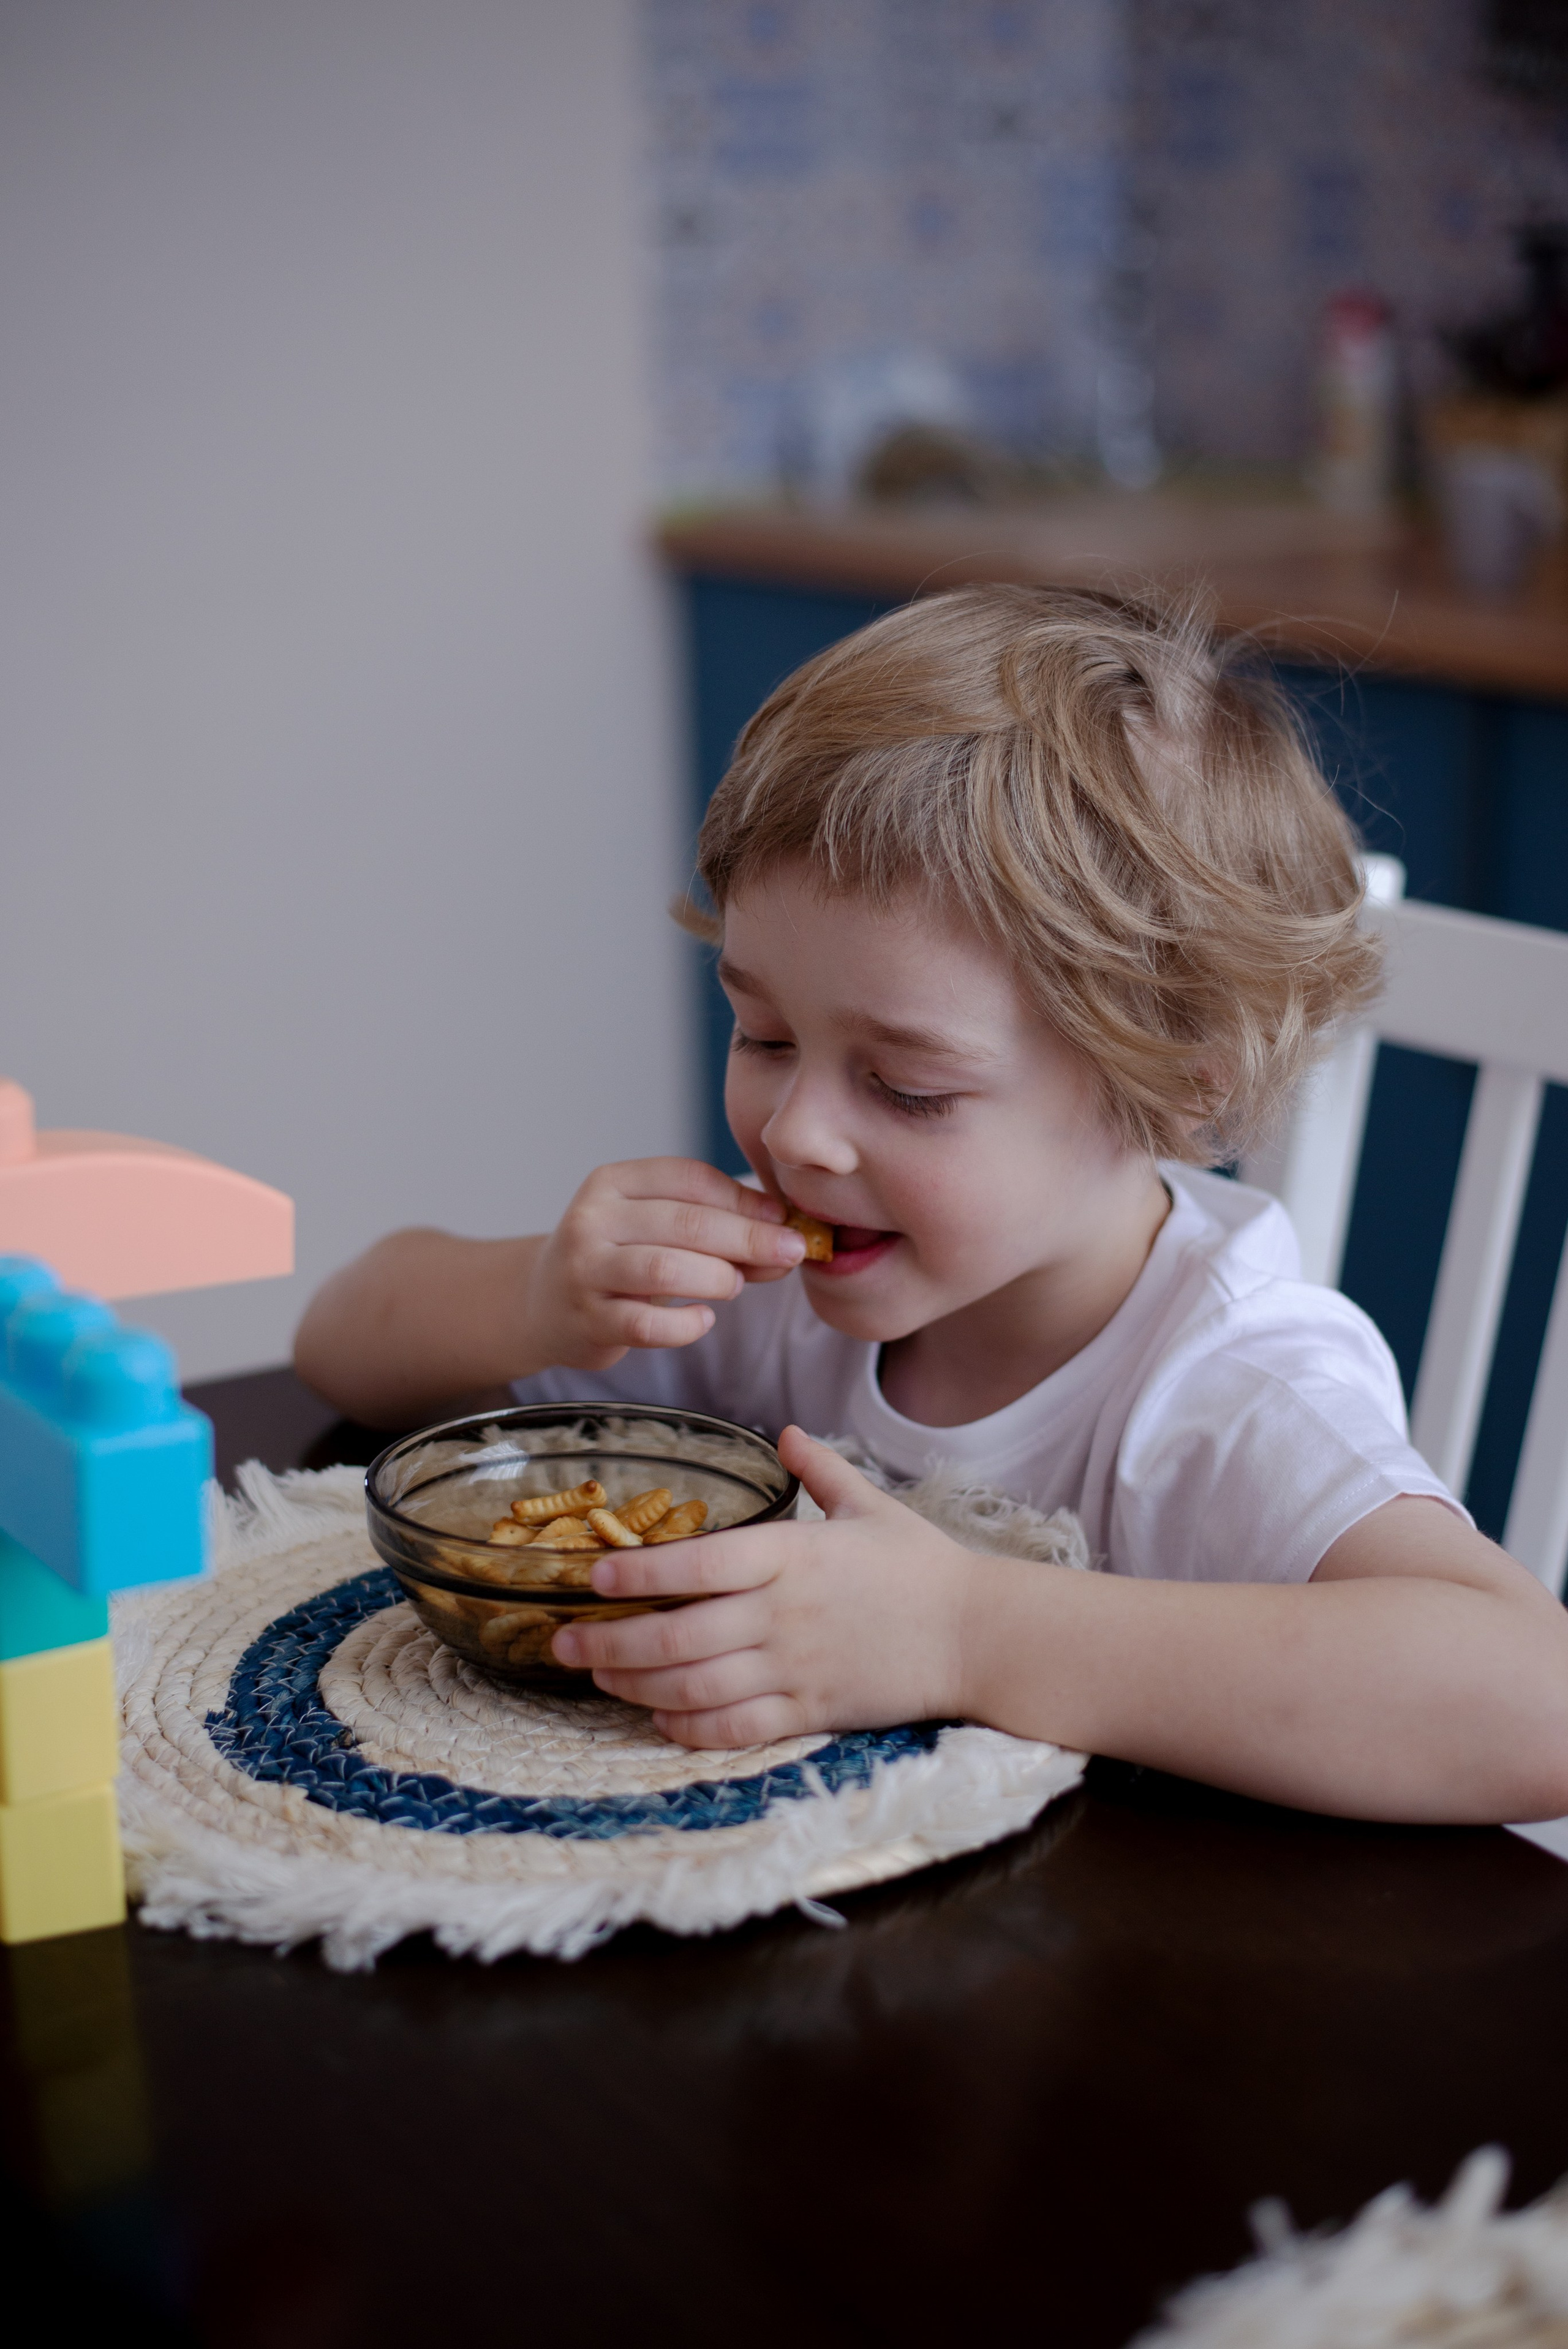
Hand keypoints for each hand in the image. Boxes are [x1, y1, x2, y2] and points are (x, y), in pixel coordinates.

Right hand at [522, 1157, 806, 1372]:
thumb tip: (788, 1241)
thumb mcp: (655, 1227)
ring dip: (717, 1278)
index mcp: (612, 1182)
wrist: (542, 1304)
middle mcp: (592, 1219)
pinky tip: (703, 1319)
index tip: (783, 1218)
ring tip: (735, 1285)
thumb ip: (716, 1227)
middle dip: (749, 1238)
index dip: (743, 1198)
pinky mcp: (587, 1320)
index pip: (689, 1179)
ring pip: (665, 1268)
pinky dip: (686, 1325)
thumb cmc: (618, 1259)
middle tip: (791, 1252)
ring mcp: (585, 1270)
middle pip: (686, 1222)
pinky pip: (647, 1325)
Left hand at [551, 1427, 975, 1745]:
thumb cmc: (922, 1566)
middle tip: (564, 1640)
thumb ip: (821, 1469)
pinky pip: (735, 1727)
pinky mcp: (811, 1711)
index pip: (698, 1564)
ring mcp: (795, 1667)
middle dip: (610, 1641)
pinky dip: (688, 1727)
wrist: (978, 1634)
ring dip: (636, 1684)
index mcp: (793, 1555)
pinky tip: (659, 1718)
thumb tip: (786, 1432)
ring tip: (598, 1676)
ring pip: (694, 1686)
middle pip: (678, 1635)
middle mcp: (784, 1614)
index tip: (592, 1576)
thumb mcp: (871, 1505)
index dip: (638, 1573)